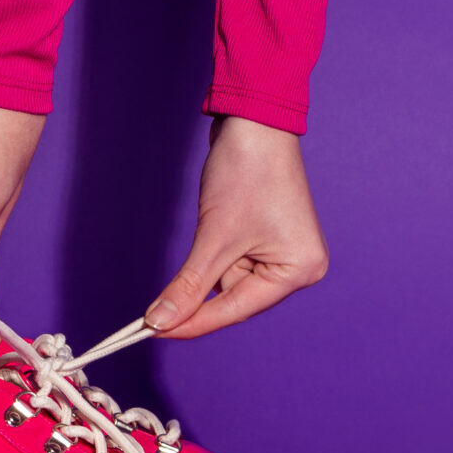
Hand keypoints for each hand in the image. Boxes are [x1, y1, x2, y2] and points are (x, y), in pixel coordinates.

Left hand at [146, 116, 327, 339]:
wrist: (254, 120)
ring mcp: (283, 252)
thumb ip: (189, 286)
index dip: (192, 322)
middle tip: (153, 306)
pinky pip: (232, 261)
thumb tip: (158, 323)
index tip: (153, 332)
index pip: (236, 308)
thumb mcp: (216, 236)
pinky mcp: (267, 238)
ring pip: (228, 280)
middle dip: (198, 292)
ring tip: (214, 222)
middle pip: (234, 298)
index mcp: (300, 269)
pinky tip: (215, 226)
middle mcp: (299, 266)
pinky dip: (212, 254)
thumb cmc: (248, 171)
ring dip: (207, 264)